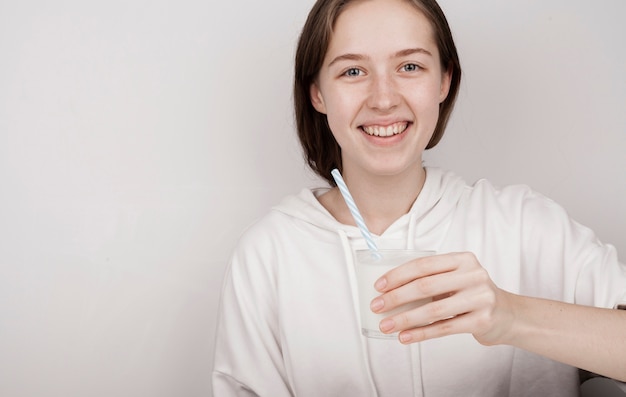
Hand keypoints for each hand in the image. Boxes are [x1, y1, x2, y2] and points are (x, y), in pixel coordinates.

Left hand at [370, 252, 515, 344]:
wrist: (508, 315)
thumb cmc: (472, 294)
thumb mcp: (457, 278)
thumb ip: (432, 278)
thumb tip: (389, 290)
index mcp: (463, 259)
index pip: (424, 265)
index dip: (398, 275)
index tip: (379, 286)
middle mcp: (473, 275)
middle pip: (426, 286)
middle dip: (396, 297)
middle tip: (377, 306)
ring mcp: (480, 298)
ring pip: (433, 310)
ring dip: (405, 319)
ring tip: (386, 325)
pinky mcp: (482, 321)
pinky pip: (444, 328)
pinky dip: (421, 333)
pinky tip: (405, 337)